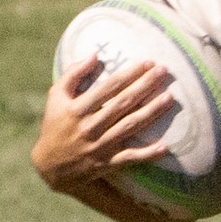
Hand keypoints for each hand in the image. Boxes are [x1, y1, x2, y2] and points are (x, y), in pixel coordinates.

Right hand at [31, 58, 176, 195]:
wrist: (50, 166)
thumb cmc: (55, 124)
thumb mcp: (56, 97)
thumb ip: (73, 74)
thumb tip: (95, 55)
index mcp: (78, 109)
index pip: (109, 87)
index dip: (129, 74)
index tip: (147, 63)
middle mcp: (90, 127)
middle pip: (122, 104)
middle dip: (144, 87)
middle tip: (163, 72)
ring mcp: (99, 146)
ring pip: (129, 127)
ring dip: (151, 113)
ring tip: (169, 98)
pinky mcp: (107, 163)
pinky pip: (130, 158)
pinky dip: (147, 154)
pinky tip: (165, 146)